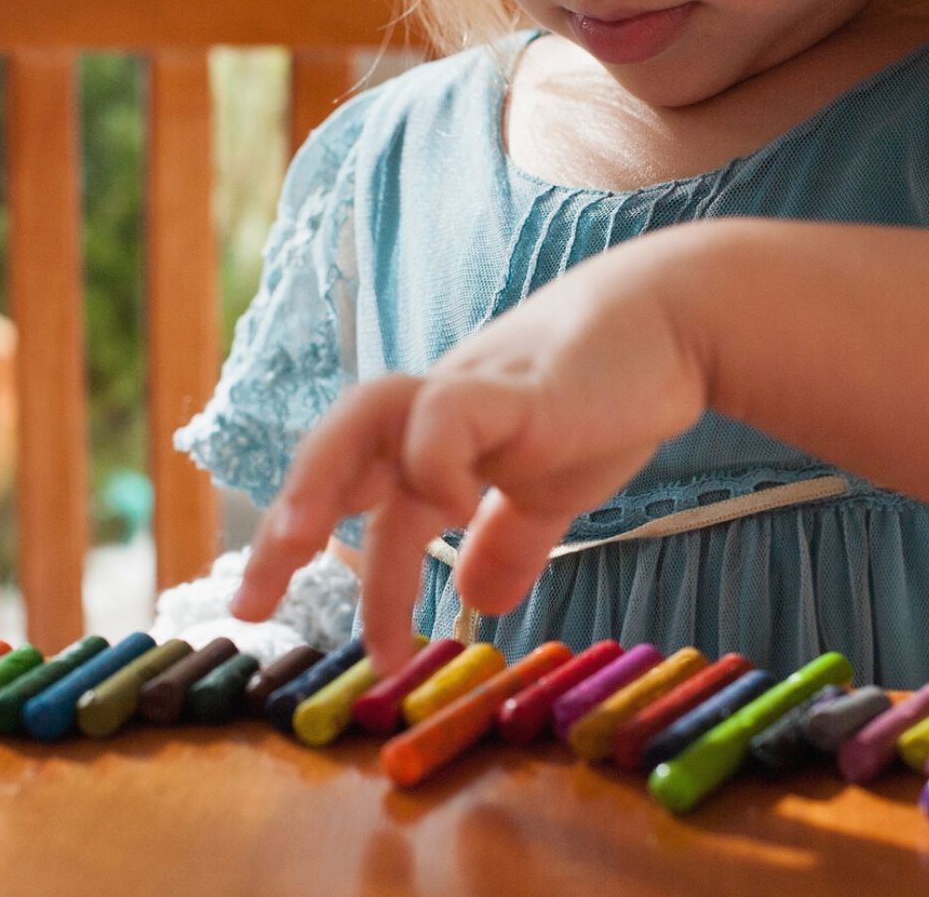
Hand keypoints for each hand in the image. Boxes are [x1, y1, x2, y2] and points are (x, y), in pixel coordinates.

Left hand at [230, 234, 709, 672]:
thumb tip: (478, 601)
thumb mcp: (552, 485)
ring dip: (322, 482)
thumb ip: (511, 537)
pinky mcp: (517, 389)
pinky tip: (454, 509)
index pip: (349, 483)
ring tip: (296, 546)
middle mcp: (438, 410)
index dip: (299, 541)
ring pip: (368, 419)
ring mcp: (474, 393)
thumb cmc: (612, 392)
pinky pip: (446, 414)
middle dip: (285, 522)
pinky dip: (433, 461)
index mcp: (437, 434)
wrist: (679, 320)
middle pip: (335, 447)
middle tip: (249, 601)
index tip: (259, 609)